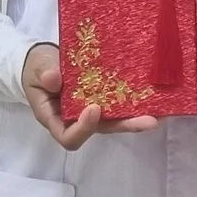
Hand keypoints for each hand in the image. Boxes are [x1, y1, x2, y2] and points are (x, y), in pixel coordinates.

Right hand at [22, 42, 157, 149]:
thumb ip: (43, 73)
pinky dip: (135, 102)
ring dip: (136, 117)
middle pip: (100, 130)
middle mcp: (77, 119)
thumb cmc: (36, 67)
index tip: (94, 108)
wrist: (44, 60)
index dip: (83, 128)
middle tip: (148, 121)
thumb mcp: (36, 67)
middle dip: (125, 126)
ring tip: (160, 112)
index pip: (69, 136)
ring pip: (114, 120)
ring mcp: (92, 110)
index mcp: (55, 118)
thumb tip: (55, 79)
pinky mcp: (103, 98)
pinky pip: (118, 104)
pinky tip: (154, 96)